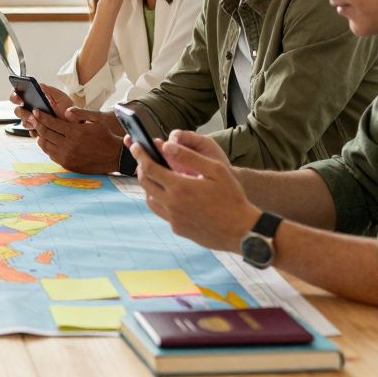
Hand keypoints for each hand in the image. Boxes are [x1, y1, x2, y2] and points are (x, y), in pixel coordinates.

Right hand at [9, 84, 75, 130]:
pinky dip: (34, 130)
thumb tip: (39, 85)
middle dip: (21, 111)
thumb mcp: (61, 97)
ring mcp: (34, 121)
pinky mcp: (37, 131)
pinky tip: (40, 128)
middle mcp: (32, 110)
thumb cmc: (68, 109)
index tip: (18, 98)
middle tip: (29, 112)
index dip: (15, 96)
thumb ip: (50, 91)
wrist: (76, 124)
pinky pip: (31, 131)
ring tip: (36, 121)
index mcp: (35, 99)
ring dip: (28, 121)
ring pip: (23, 121)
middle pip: (18, 110)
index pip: (19, 96)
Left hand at [30, 100, 124, 173]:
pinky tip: (48, 142)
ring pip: (46, 146)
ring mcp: (67, 156)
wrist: (114, 156)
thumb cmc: (105, 135)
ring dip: (40, 137)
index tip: (35, 111)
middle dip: (37, 124)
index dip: (41, 116)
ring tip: (38, 130)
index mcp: (76, 132)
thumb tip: (66, 112)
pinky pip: (52, 155)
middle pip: (46, 134)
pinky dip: (47, 147)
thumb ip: (81, 113)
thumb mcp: (97, 119)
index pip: (52, 123)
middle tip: (31, 118)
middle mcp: (69, 145)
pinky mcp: (68, 164)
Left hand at [128, 130, 258, 251]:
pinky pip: (162, 212)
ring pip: (150, 200)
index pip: (149, 168)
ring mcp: (174, 219)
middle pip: (145, 183)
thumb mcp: (216, 170)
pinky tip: (170, 195)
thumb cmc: (232, 197)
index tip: (135, 146)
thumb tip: (166, 146)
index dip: (140, 155)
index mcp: (180, 187)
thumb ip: (189, 156)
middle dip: (141, 168)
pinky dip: (160, 201)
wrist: (242, 231)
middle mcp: (172, 204)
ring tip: (156, 176)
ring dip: (149, 186)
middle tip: (143, 159)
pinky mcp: (178, 229)